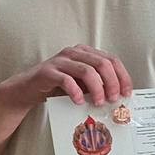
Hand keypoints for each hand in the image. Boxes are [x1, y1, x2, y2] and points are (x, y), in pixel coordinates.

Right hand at [0, 45, 132, 108]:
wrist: (28, 89)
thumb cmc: (58, 88)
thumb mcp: (82, 85)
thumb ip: (98, 85)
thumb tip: (120, 96)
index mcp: (86, 53)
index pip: (112, 59)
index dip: (122, 76)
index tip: (126, 93)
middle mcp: (74, 52)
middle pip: (102, 64)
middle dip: (112, 83)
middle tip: (113, 99)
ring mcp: (60, 60)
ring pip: (87, 70)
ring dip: (97, 89)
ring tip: (98, 102)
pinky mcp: (48, 71)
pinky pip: (66, 80)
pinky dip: (76, 92)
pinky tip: (79, 102)